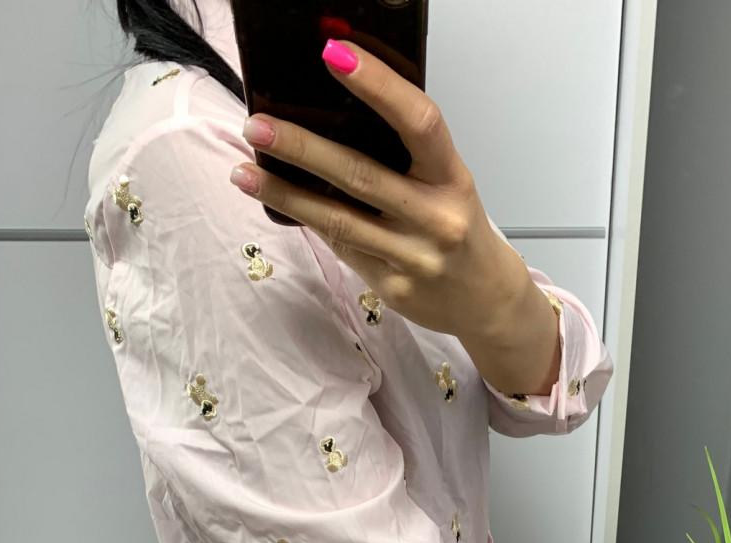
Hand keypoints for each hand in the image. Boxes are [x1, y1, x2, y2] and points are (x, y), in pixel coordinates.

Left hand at [231, 38, 530, 340]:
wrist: (486, 300)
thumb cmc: (459, 230)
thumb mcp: (448, 184)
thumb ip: (406, 157)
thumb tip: (335, 118)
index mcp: (453, 179)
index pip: (419, 122)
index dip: (378, 86)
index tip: (334, 54)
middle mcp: (436, 219)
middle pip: (361, 175)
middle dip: (303, 147)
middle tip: (258, 125)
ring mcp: (413, 258)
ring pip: (339, 219)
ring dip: (285, 192)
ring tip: (244, 170)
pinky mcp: (391, 287)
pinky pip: (341, 247)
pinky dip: (306, 220)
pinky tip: (276, 200)